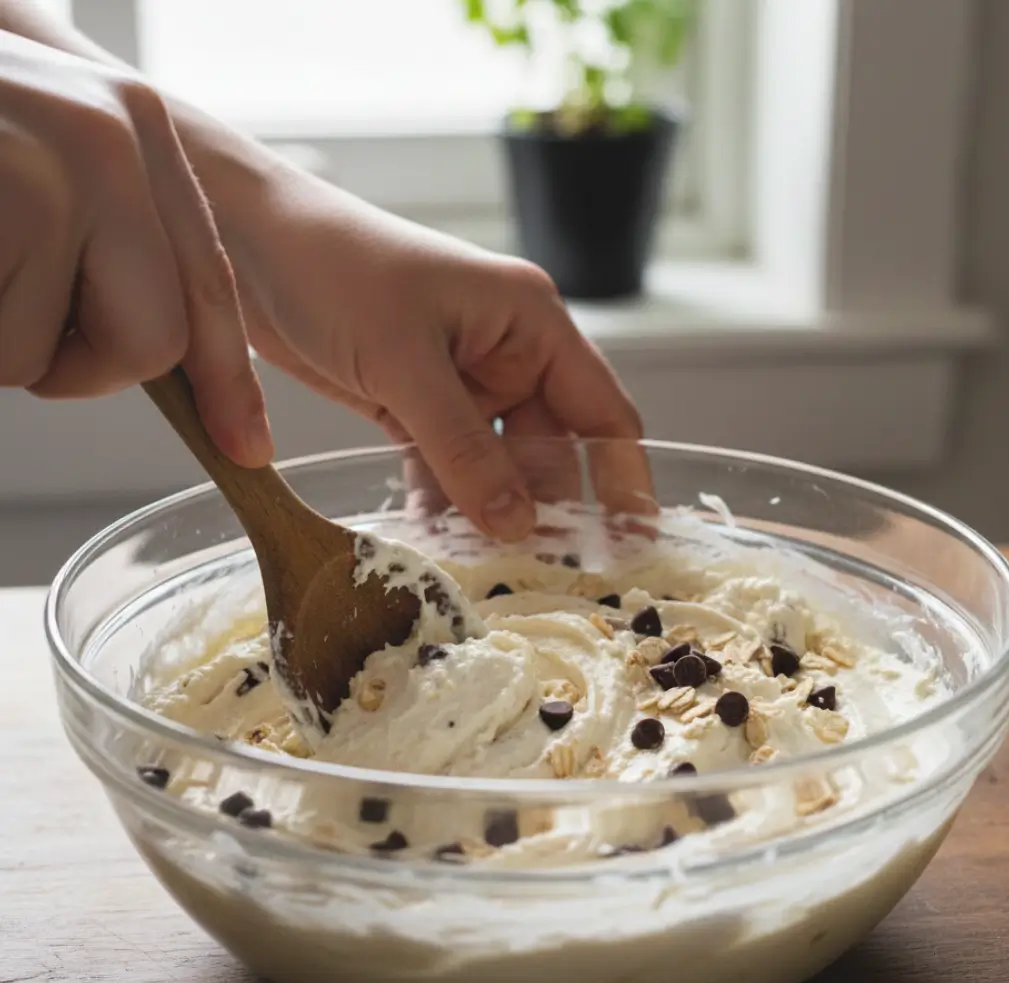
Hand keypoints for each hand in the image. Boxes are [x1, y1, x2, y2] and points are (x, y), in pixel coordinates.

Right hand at [0, 31, 271, 465]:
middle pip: (154, 344)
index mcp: (135, 127)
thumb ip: (106, 239)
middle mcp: (112, 136)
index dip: (225, 379)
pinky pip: (4, 350)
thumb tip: (176, 356)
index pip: (206, 285)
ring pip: (52, 356)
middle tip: (3, 297)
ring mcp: (53, 167)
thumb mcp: (37, 167)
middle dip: (77, 361)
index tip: (246, 446)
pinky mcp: (6, 203)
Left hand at [223, 168, 652, 539]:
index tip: (630, 543)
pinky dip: (443, 502)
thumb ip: (463, 447)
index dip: (623, 478)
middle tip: (545, 577)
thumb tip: (517, 524)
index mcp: (531, 323)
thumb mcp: (405, 362)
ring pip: (496, 465)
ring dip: (491, 513)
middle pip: (551, 449)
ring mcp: (462, 382)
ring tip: (489, 571)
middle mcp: (507, 353)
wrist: (245, 244)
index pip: (601, 411)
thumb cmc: (334, 270)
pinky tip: (437, 542)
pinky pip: (446, 466)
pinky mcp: (416, 405)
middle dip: (546, 509)